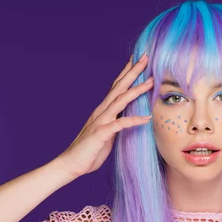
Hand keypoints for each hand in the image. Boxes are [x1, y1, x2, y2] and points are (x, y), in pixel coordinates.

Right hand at [56, 53, 152, 177]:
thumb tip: (129, 118)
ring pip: (120, 101)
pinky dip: (134, 120)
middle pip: (119, 87)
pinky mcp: (102, 133)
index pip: (117, 87)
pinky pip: (120, 125)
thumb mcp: (108, 134)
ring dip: (136, 90)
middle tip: (145, 57)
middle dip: (133, 72)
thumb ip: (117, 123)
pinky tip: (147, 118)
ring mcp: (101, 121)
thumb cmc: (90, 151)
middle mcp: (102, 111)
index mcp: (103, 110)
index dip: (127, 72)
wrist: (71, 164)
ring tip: (150, 81)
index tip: (138, 60)